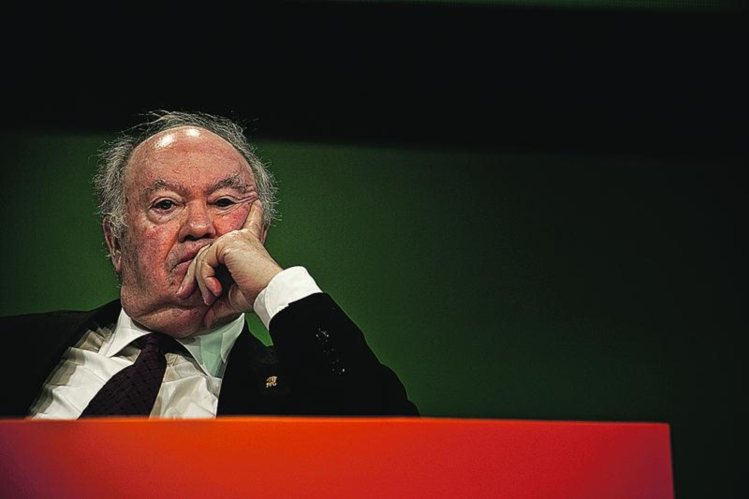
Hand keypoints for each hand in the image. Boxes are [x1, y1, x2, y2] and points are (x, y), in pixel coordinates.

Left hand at [176, 200, 282, 328]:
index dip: (254, 214)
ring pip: (202, 258)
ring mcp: (234, 238)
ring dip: (200, 281)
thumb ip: (217, 303)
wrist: (269, 293)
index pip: (250, 224)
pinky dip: (204, 279)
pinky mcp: (228, 244)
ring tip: (210, 297)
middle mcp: (241, 237)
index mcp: (246, 245)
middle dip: (193, 275)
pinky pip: (205, 261)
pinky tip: (215, 290)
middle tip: (186, 294)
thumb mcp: (232, 297)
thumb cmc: (257, 294)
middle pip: (206, 253)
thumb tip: (206, 320)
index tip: (258, 204)